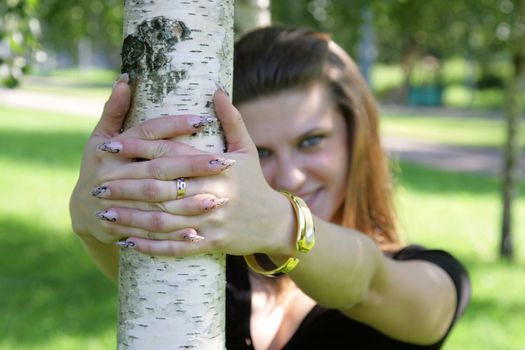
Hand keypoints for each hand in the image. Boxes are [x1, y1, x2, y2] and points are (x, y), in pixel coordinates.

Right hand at [69, 78, 234, 243]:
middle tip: (223, 162)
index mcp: (112, 150)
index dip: (174, 125)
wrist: (84, 211)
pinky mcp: (123, 225)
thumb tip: (125, 79)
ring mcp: (118, 202)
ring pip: (157, 201)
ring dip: (188, 202)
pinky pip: (151, 231)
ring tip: (218, 198)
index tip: (203, 120)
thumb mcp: (100, 138)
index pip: (148, 133)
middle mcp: (115, 175)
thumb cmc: (99, 167)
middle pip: (159, 168)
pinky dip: (174, 233)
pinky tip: (199, 232)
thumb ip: (114, 110)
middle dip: (192, 166)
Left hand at [90, 89, 294, 257]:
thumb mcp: (247, 149)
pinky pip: (176, 246)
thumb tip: (216, 89)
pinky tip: (128, 242)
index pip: (171, 153)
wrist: (274, 222)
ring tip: (105, 213)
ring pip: (164, 220)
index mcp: (218, 166)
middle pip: (161, 188)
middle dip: (127, 186)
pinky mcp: (212, 243)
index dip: (139, 148)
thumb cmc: (255, 183)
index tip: (110, 146)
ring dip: (132, 218)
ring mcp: (212, 221)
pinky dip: (151, 246)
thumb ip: (231, 119)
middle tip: (98, 185)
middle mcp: (213, 192)